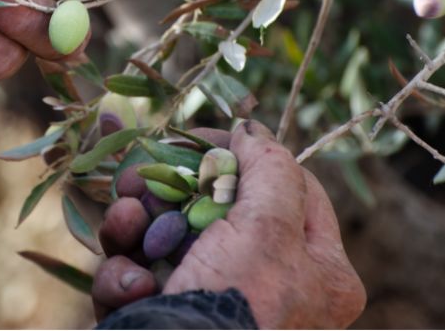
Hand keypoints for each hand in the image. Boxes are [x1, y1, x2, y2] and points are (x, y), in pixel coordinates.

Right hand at [92, 122, 364, 328]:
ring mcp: (217, 307)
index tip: (198, 138)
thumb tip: (252, 132)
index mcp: (320, 272)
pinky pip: (140, 280)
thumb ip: (270, 169)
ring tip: (124, 225)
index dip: (243, 154)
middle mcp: (273, 290)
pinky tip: (128, 286)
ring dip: (135, 226)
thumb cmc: (238, 305)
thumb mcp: (269, 228)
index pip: (291, 189)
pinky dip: (125, 276)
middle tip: (136, 177)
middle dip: (169, 190)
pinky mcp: (169, 319)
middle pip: (216, 209)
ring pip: (167, 240)